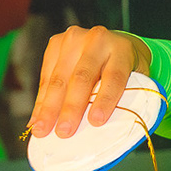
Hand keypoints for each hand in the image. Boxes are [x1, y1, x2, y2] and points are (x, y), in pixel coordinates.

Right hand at [30, 25, 147, 138]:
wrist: (113, 44)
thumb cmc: (125, 71)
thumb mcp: (133, 82)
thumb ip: (123, 99)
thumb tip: (101, 130)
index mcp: (122, 50)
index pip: (114, 77)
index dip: (105, 100)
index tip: (96, 121)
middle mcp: (98, 40)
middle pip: (82, 77)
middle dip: (71, 107)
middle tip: (64, 131)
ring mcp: (75, 39)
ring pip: (60, 77)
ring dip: (49, 107)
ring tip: (42, 129)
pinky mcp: (56, 43)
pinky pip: (46, 75)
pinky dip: (41, 100)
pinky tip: (37, 117)